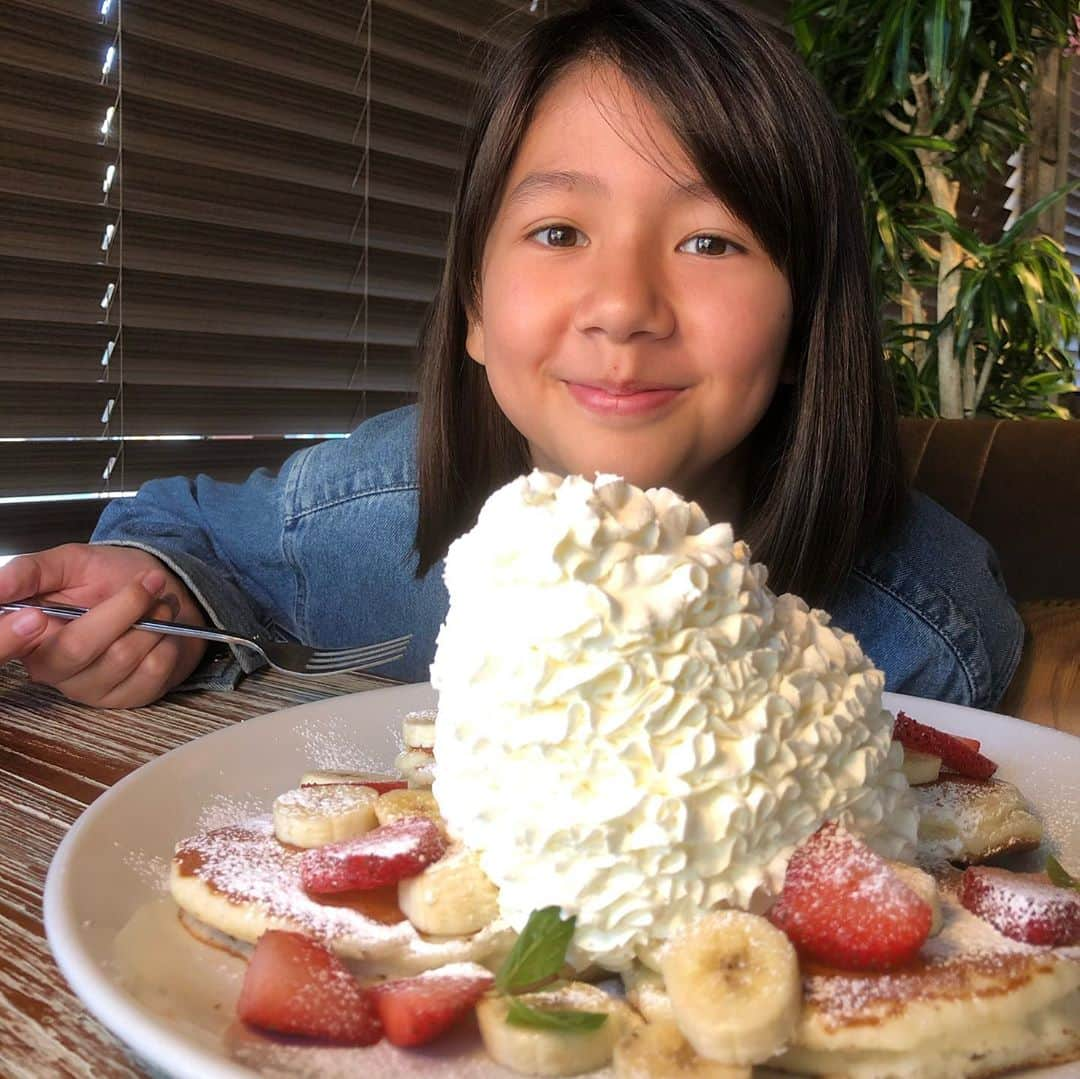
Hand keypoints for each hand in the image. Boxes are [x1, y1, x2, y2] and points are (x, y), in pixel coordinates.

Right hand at [0, 544, 208, 707]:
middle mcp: (51, 668)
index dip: (11, 637)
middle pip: (77, 648)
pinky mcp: (127, 698)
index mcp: (27, 636)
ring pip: (122, 657)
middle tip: (149, 582)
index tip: (37, 616)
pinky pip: (153, 670)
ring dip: (154, 620)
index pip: (3, 648)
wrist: (161, 593)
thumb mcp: (70, 563)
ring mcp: (90, 688)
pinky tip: (165, 630)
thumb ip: (33, 571)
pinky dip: (168, 640)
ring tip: (160, 602)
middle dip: (125, 606)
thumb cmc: (109, 578)